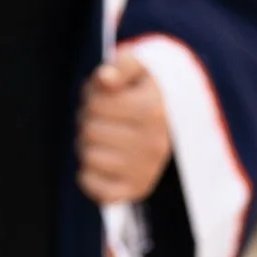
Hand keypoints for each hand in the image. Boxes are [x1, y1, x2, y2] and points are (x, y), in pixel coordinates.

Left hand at [76, 53, 172, 205]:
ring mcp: (147, 170)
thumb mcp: (138, 66)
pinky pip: (97, 190)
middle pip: (88, 131)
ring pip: (88, 158)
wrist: (170, 118)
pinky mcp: (138, 190)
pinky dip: (89, 176)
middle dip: (87, 120)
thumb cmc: (143, 88)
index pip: (94, 105)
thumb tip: (105, 79)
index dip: (91, 97)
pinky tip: (101, 162)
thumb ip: (121, 66)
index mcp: (153, 110)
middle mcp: (154, 144)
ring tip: (103, 137)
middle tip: (102, 118)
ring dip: (87, 145)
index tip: (105, 97)